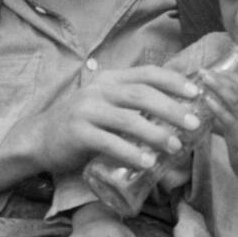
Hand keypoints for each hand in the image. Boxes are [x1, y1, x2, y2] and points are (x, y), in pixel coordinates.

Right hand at [31, 65, 201, 174]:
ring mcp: (86, 111)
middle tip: (193, 124)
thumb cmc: (82, 124)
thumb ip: (132, 104)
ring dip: (155, 133)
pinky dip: (130, 153)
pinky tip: (147, 163)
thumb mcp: (106, 104)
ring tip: (175, 147)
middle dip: (171, 109)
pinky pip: (109, 143)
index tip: (197, 92)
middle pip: (142, 95)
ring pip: (127, 119)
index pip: (147, 74)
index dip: (174, 81)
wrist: (40, 138)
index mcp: (110, 80)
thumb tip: (176, 113)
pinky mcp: (77, 133)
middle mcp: (98, 91)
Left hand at [200, 73, 237, 199]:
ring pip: (233, 98)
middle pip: (236, 87)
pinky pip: (228, 118)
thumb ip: (222, 122)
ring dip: (218, 86)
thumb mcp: (236, 131)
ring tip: (204, 77)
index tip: (211, 68)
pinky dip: (217, 107)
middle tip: (202, 69)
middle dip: (219, 76)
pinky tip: (206, 100)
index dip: (226, 75)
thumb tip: (205, 117)